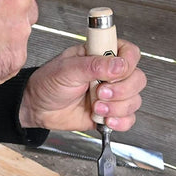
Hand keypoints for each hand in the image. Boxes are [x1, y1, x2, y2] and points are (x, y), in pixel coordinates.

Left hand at [19, 40, 145, 131]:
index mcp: (100, 54)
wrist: (38, 108)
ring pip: (134, 100)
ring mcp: (112, 94)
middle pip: (137, 79)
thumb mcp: (67, 69)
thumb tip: (119, 65)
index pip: (130, 53)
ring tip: (96, 108)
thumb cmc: (48, 83)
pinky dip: (120, 122)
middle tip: (100, 93)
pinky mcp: (109, 113)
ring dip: (117, 107)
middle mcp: (110, 74)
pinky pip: (128, 118)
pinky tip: (105, 120)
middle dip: (121, 90)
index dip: (128, 64)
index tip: (113, 74)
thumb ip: (93, 66)